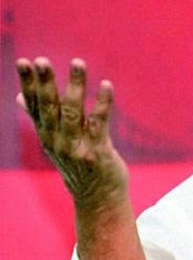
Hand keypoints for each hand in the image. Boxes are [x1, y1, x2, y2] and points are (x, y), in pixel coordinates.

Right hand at [16, 57, 127, 210]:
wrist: (97, 198)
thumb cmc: (79, 165)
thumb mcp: (55, 142)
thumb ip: (40, 119)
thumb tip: (19, 97)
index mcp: (46, 135)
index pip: (33, 105)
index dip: (28, 84)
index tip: (25, 62)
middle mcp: (56, 141)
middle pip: (48, 107)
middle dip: (44, 83)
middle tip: (42, 60)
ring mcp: (76, 148)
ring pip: (72, 112)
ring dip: (75, 86)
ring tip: (77, 63)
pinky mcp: (96, 152)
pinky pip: (99, 123)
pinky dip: (102, 103)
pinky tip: (106, 85)